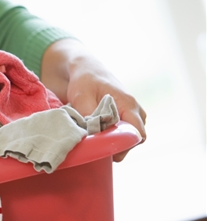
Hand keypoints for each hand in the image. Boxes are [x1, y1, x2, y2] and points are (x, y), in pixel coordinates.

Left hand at [41, 38, 146, 160]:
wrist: (84, 69)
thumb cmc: (84, 81)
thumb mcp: (82, 98)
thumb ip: (90, 118)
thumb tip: (94, 137)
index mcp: (128, 104)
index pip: (138, 133)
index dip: (125, 146)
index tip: (109, 151)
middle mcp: (134, 110)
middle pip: (135, 138)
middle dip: (119, 147)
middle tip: (99, 150)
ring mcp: (129, 113)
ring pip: (129, 136)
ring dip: (115, 142)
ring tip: (97, 142)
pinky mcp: (121, 116)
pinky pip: (122, 132)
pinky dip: (111, 137)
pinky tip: (97, 137)